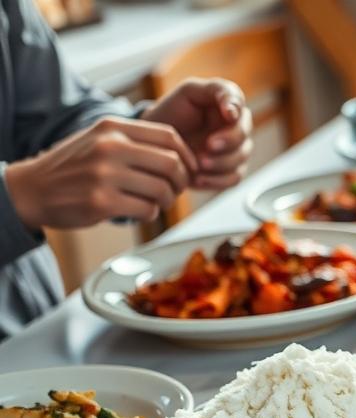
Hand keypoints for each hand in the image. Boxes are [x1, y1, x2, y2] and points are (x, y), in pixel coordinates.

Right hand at [6, 117, 195, 227]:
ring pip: (162, 190)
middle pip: (171, 164)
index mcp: (112, 127)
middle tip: (174, 191)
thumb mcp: (99, 139)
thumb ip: (134, 141)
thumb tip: (181, 154)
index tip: (187, 170)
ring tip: (155, 202)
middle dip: (181, 182)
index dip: (187, 156)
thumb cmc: (72, 167)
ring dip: (166, 201)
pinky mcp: (102, 202)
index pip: (170, 136)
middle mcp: (110, 147)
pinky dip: (150, 214)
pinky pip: (147, 210)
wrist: (31, 189)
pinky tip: (138, 211)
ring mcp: (105, 175)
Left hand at [141, 77, 252, 189]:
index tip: (228, 115)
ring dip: (221, 163)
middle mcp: (236, 129)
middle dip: (228, 142)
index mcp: (229, 106)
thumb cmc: (173, 112)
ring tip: (199, 164)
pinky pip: (233, 179)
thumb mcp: (189, 92)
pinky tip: (198, 179)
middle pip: (243, 136)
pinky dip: (217, 181)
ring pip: (240, 159)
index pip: (240, 105)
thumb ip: (215, 90)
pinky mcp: (228, 172)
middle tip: (208, 145)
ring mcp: (235, 152)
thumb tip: (235, 110)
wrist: (157, 140)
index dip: (236, 110)